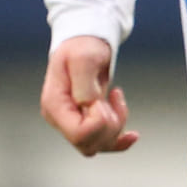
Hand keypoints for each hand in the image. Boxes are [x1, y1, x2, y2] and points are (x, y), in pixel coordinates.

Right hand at [41, 34, 135, 155]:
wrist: (86, 42)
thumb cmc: (82, 46)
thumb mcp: (84, 58)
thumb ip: (84, 84)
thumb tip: (87, 106)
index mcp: (54, 105)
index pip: (78, 134)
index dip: (98, 122)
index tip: (102, 99)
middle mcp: (60, 118)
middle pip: (89, 143)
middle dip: (109, 125)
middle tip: (112, 97)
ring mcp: (73, 121)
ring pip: (98, 145)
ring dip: (116, 127)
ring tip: (116, 100)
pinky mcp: (87, 122)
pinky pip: (104, 144)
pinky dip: (120, 140)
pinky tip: (132, 134)